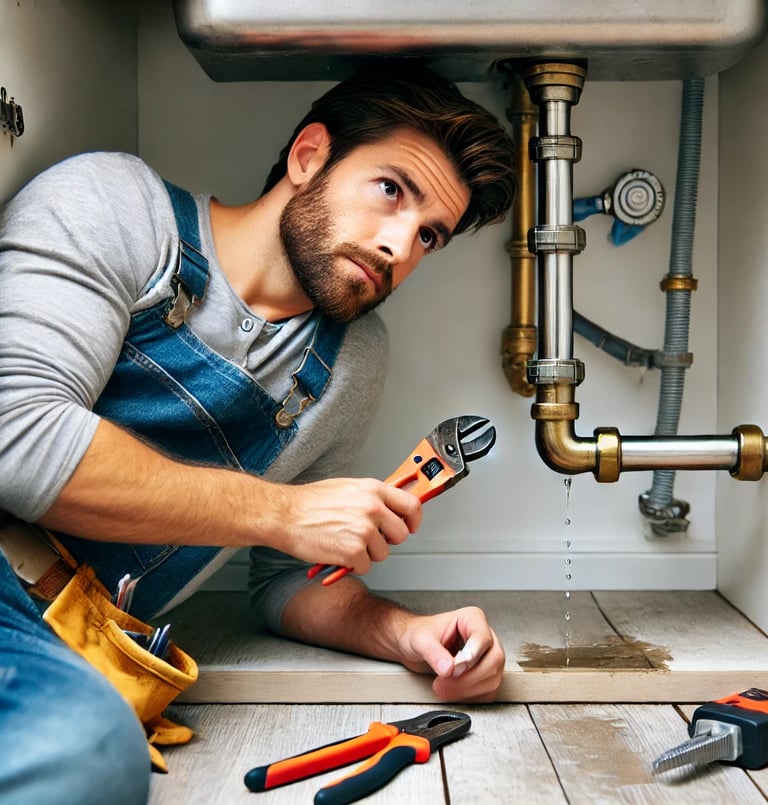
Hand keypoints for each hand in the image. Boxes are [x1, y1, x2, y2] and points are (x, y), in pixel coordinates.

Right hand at [280, 477, 421, 574]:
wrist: (285, 515)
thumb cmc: (311, 502)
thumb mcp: (348, 488)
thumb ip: (373, 497)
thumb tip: (392, 506)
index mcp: (374, 490)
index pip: (412, 505)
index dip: (414, 519)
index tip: (410, 525)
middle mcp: (373, 509)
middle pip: (401, 534)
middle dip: (388, 540)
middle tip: (371, 539)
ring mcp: (364, 531)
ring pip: (383, 553)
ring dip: (367, 553)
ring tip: (346, 542)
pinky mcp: (353, 552)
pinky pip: (365, 566)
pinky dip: (353, 565)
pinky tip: (339, 551)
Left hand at [396, 606, 504, 702]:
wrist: (412, 646)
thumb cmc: (418, 635)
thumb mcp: (421, 640)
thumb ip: (434, 653)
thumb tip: (449, 668)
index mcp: (472, 619)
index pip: (483, 639)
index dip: (470, 657)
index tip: (454, 669)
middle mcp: (484, 637)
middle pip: (494, 661)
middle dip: (468, 678)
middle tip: (444, 682)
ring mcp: (487, 657)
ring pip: (493, 678)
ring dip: (467, 690)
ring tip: (443, 687)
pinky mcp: (485, 675)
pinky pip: (488, 692)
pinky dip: (470, 697)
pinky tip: (453, 691)